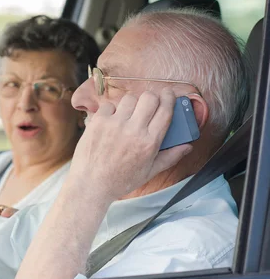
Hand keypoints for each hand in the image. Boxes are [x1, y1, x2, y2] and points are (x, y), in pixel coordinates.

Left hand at [68, 88, 192, 201]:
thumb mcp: (149, 172)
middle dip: (152, 98)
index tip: (168, 94)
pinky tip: (111, 122)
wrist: (91, 184)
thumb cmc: (120, 180)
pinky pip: (109, 105)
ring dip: (132, 104)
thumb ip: (170, 157)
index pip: (165, 110)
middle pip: (149, 97)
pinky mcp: (98, 122)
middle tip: (149, 104)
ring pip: (130, 98)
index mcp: (149, 142)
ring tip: (128, 115)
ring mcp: (114, 124)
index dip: (169, 98)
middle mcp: (133, 130)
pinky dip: (112, 110)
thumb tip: (188, 146)